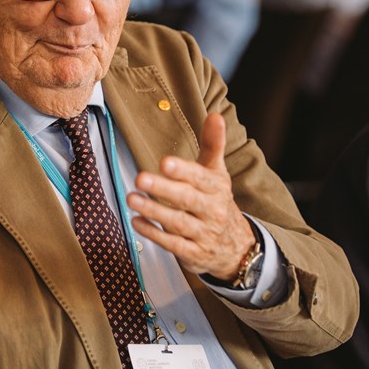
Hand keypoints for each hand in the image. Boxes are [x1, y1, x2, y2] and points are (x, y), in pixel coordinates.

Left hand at [126, 113, 254, 279]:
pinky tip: (137, 222)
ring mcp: (203, 234)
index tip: (165, 162)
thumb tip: (215, 115)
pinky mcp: (193, 253)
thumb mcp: (217, 173)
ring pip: (179, 223)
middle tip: (140, 178)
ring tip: (132, 198)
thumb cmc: (217, 201)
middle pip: (189, 200)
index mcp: (217, 188)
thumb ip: (212, 144)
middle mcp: (212, 211)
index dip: (184, 171)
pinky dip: (154, 234)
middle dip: (164, 189)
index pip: (201, 178)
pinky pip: (173, 245)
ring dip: (154, 211)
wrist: (236, 248)